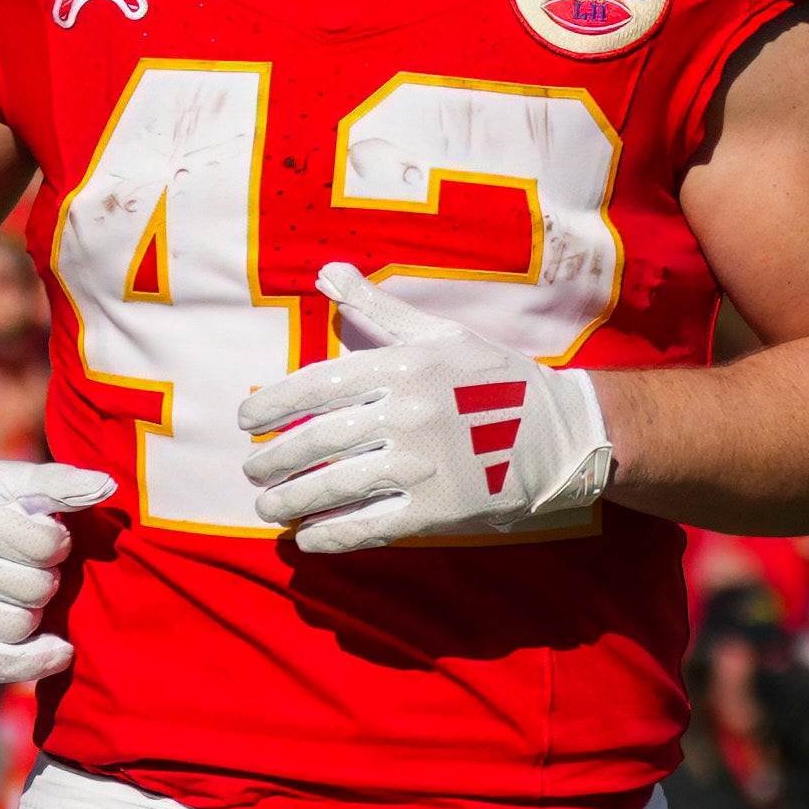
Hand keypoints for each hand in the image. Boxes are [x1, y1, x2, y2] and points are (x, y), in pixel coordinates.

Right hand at [0, 457, 114, 683]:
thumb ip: (60, 482)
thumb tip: (107, 485)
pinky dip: (34, 661)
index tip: (44, 539)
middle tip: (25, 568)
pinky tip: (56, 649)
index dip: (57, 543)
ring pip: (22, 626)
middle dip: (44, 578)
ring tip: (13, 594)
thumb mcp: (9, 482)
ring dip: (32, 613)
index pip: (46, 543)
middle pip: (36, 588)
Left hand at [238, 262, 613, 554]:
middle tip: (252, 472)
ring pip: (335, 485)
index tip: (247, 422)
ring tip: (267, 507)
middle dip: (275, 460)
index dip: (273, 404)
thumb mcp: (440, 334)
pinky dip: (330, 533)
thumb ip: (378, 308)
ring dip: (291, 499)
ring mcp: (420, 465)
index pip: (318, 385)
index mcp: (402, 367)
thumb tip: (328, 272)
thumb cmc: (495, 379)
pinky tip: (306, 536)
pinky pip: (368, 525)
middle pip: (318, 440)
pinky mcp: (435, 511)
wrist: (561, 435)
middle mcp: (406, 414)